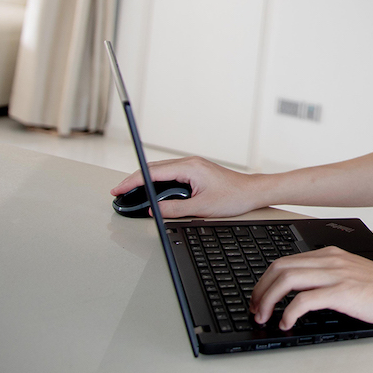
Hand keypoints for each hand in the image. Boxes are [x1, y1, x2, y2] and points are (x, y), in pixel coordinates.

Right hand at [110, 156, 264, 217]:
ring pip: (161, 170)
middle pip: (153, 168)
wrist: (252, 191)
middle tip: (119, 192)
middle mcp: (190, 163)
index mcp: (189, 167)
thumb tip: (154, 210)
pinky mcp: (196, 171)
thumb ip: (174, 209)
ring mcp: (193, 166)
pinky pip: (170, 173)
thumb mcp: (201, 208)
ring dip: (145, 180)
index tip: (119, 189)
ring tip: (131, 192)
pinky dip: (157, 181)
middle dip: (134, 180)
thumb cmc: (233, 196)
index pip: (152, 172)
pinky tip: (151, 190)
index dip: (132, 181)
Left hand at [249, 247, 372, 329]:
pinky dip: (288, 313)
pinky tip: (287, 324)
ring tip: (264, 316)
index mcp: (331, 255)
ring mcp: (336, 274)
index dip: (266, 279)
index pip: (286, 260)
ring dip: (268, 299)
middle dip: (260, 288)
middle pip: (280, 267)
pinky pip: (303, 300)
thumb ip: (331, 279)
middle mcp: (330, 260)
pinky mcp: (342, 292)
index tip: (260, 296)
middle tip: (255, 307)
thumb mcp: (353, 276)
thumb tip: (306, 295)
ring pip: (287, 279)